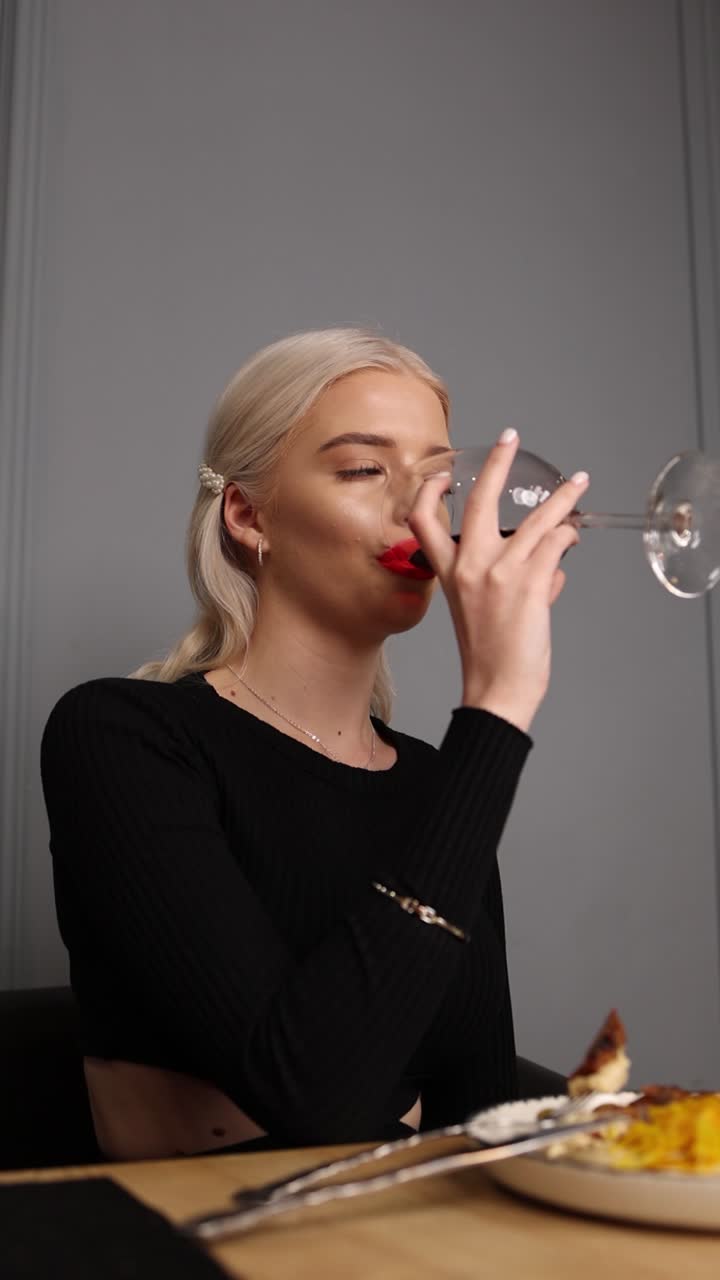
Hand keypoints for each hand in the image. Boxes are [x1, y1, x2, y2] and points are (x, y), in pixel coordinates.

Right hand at [407, 430, 587, 732]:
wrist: (496, 688)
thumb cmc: (489, 657)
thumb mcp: (481, 611)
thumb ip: (511, 579)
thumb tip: (550, 566)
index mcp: (448, 573)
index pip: (423, 521)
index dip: (429, 492)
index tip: (444, 475)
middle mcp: (470, 566)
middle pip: (479, 500)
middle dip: (498, 463)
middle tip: (510, 438)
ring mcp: (500, 572)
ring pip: (537, 519)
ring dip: (563, 499)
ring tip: (578, 483)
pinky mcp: (529, 583)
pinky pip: (556, 544)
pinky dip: (569, 538)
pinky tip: (575, 538)